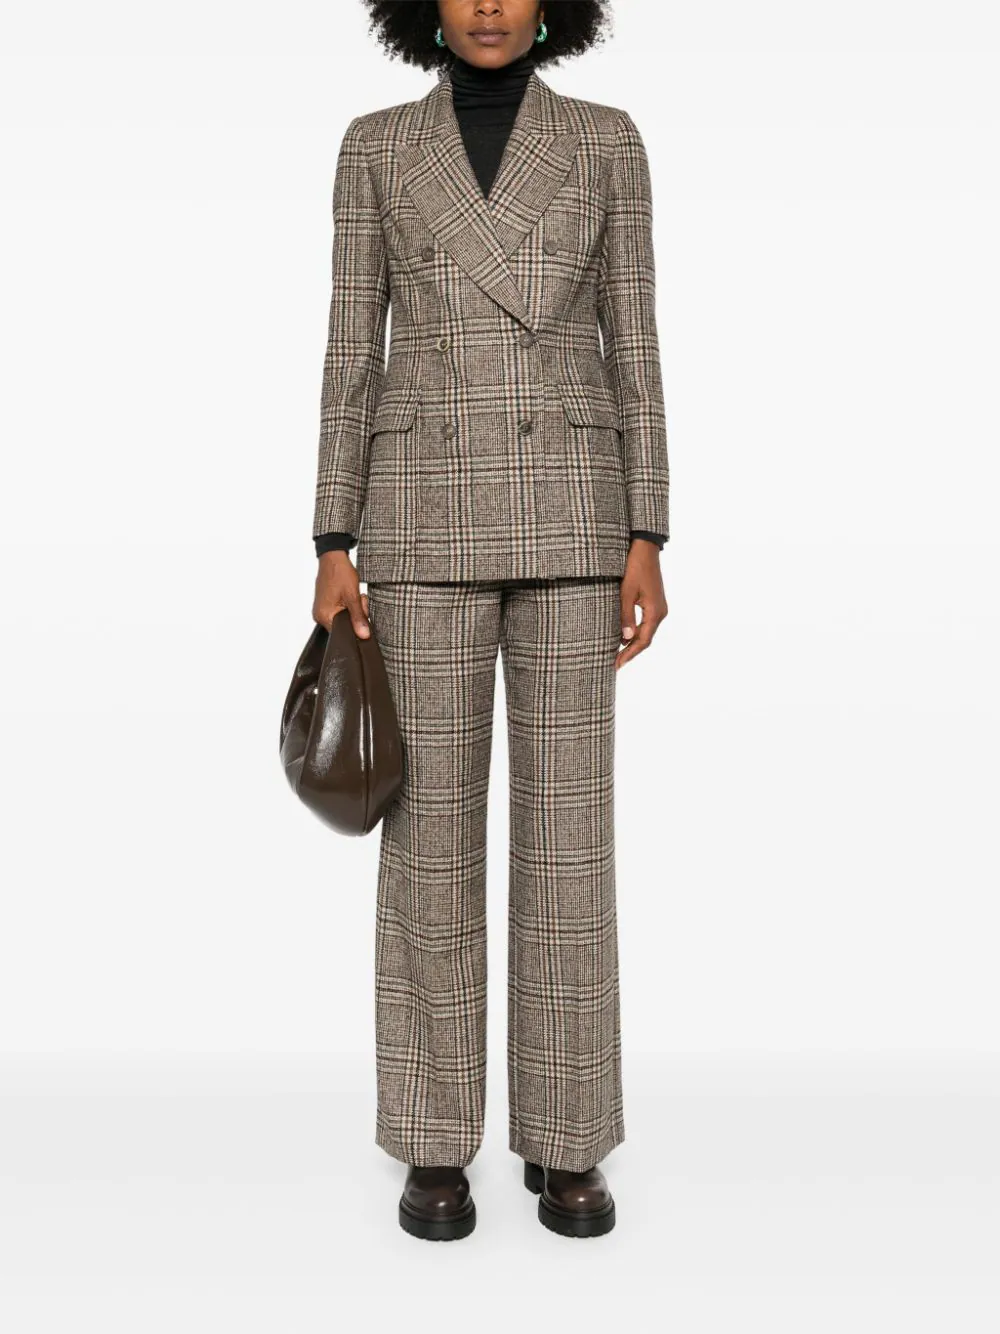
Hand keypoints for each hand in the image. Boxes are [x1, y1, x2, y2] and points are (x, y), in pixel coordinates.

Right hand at [313, 550, 369, 637]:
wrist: (333, 557)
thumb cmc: (340, 573)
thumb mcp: (353, 596)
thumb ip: (358, 618)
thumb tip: (363, 635)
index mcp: (324, 616)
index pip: (343, 633)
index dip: (356, 625)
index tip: (362, 612)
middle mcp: (319, 615)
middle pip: (344, 625)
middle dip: (356, 615)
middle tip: (358, 599)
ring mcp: (321, 610)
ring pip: (344, 617)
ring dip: (353, 608)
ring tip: (353, 594)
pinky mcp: (324, 604)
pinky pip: (339, 611)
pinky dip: (347, 605)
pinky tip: (348, 595)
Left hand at [616, 538, 667, 669]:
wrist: (645, 548)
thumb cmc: (635, 567)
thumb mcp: (626, 592)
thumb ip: (626, 616)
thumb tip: (626, 639)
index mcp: (655, 612)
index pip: (643, 641)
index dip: (629, 654)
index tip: (617, 664)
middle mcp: (660, 612)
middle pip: (645, 639)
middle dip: (630, 652)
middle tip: (615, 663)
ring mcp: (658, 607)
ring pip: (646, 631)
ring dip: (632, 643)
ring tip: (617, 653)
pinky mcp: (654, 602)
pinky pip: (646, 622)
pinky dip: (635, 632)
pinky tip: (623, 635)